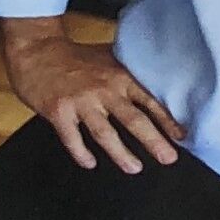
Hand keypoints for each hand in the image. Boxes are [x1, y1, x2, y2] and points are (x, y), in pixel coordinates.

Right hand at [0, 15, 184, 174]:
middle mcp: (103, 89)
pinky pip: (72, 139)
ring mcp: (80, 101)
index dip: (167, 119)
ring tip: (135, 168)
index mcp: (118, 75)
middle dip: (153, 140)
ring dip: (121, 154)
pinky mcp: (59, 112)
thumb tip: (158, 80)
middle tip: (168, 158)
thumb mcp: (107, 57)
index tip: (183, 136)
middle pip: (133, 119)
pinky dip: (81, 153)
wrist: (36, 51)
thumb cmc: (74, 57)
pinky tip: (90, 163)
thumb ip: (129, 71)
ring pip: (105, 133)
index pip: (149, 99)